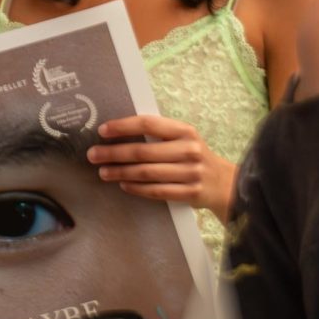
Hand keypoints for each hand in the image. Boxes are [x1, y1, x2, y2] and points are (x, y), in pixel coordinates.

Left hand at [87, 114, 236, 219]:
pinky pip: (156, 191)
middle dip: (114, 153)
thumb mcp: (184, 139)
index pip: (149, 124)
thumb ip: (160, 135)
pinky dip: (137, 188)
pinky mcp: (190, 193)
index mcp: (185, 131)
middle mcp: (189, 150)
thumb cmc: (195, 157)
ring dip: (121, 172)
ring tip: (103, 172)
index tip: (102, 130)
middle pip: (143, 151)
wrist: (225, 184)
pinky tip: (123, 185)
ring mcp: (191, 173)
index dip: (123, 126)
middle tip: (93, 155)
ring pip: (147, 173)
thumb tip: (119, 132)